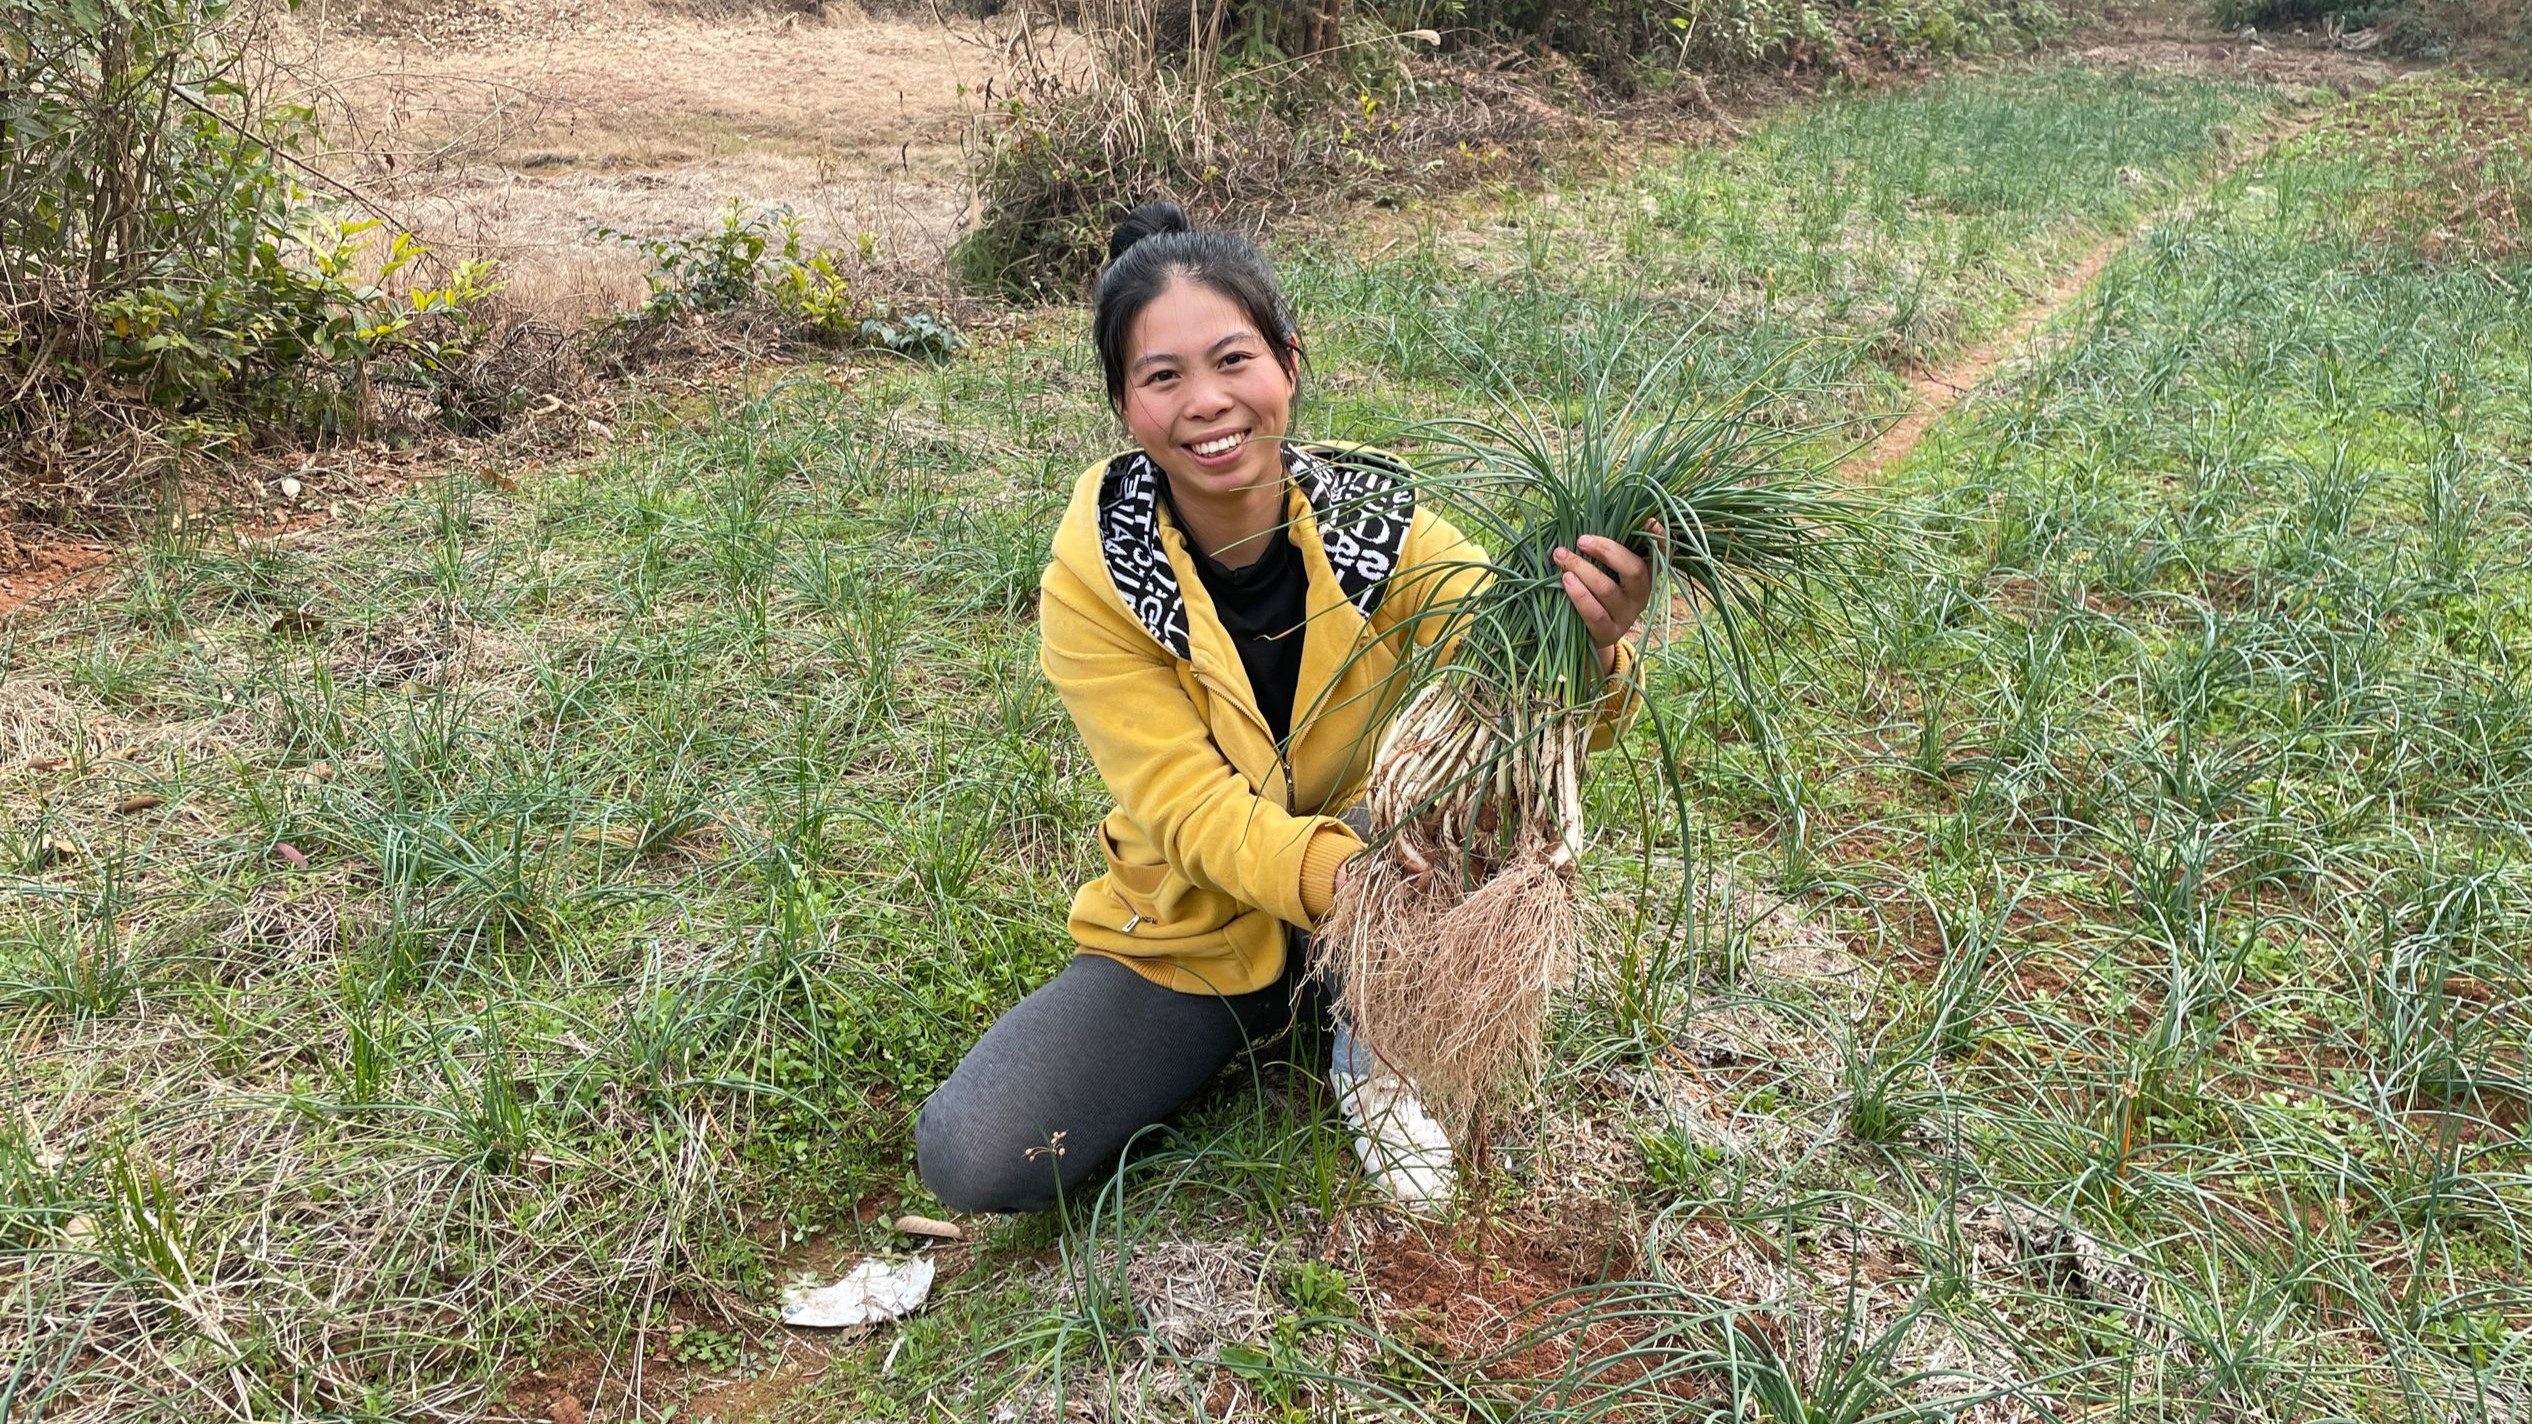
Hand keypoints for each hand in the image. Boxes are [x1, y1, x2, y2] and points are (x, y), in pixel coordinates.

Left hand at [1554, 521, 1660, 665]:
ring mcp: (1627, 615)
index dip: (1659, 539)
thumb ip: (1605, 551)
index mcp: (1645, 575)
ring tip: (1562, 557)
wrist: (1589, 634)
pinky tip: (1566, 580)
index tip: (1649, 521)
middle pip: (1634, 569)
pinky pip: (1595, 613)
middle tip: (1581, 539)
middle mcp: (1641, 594)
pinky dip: (1579, 595)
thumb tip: (1587, 520)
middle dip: (1607, 550)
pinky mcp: (1609, 632)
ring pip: (1609, 590)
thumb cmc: (1595, 592)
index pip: (1661, 555)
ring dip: (1584, 569)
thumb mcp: (1605, 570)